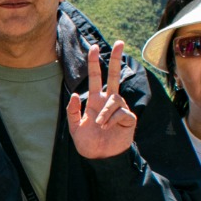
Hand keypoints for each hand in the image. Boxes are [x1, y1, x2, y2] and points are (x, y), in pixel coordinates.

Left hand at [67, 42, 138, 159]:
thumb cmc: (88, 143)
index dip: (95, 63)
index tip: (95, 47)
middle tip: (119, 42)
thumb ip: (72, 111)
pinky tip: (107, 128)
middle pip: (114, 75)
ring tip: (100, 125)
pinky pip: (121, 112)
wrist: (100, 158)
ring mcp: (120, 109)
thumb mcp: (74, 127)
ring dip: (105, 112)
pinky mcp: (128, 119)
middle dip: (115, 59)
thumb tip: (75, 94)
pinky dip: (111, 119)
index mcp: (96, 100)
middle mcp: (109, 101)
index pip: (96, 77)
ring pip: (114, 99)